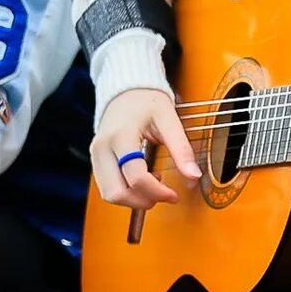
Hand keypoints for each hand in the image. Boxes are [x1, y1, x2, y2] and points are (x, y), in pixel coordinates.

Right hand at [92, 86, 200, 208]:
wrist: (126, 90)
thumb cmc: (147, 101)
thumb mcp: (169, 119)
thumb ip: (181, 148)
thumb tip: (194, 175)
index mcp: (121, 136)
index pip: (136, 177)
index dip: (157, 192)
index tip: (174, 194)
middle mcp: (102, 148)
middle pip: (117, 192)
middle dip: (142, 201)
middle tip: (163, 195)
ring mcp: (96, 155)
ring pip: (109, 194)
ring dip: (133, 199)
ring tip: (154, 184)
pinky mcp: (96, 160)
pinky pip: (107, 187)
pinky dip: (126, 191)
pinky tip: (142, 179)